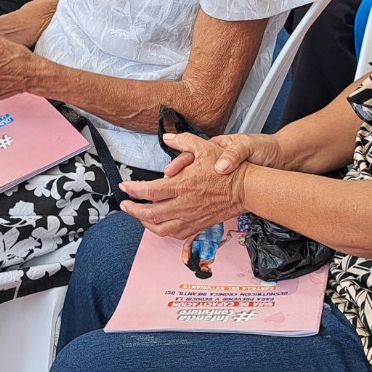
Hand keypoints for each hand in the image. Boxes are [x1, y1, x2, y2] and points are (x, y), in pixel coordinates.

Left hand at [120, 134, 250, 240]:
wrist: (246, 189)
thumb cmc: (227, 170)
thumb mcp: (205, 148)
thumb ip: (183, 141)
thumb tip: (168, 137)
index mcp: (183, 185)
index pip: (150, 191)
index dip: (133, 190)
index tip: (125, 188)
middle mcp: (184, 205)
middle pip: (150, 214)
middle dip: (133, 210)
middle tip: (125, 205)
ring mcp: (191, 218)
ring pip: (161, 229)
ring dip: (146, 224)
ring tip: (139, 216)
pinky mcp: (198, 226)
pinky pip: (176, 235)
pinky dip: (163, 232)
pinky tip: (160, 225)